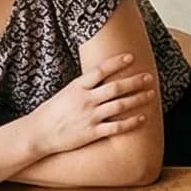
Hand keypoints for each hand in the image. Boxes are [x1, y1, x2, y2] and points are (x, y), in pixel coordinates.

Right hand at [22, 52, 157, 156]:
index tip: (131, 57)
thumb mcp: (66, 92)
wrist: (39, 133)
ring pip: (120, 106)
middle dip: (135, 81)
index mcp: (77, 87)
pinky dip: (131, 122)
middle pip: (115, 87)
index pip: (100, 70)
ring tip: (151, 94)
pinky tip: (143, 118)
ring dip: (138, 99)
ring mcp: (90, 117)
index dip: (117, 62)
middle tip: (149, 77)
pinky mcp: (92, 133)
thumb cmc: (52, 112)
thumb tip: (101, 76)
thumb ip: (84, 85)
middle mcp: (85, 100)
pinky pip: (116, 127)